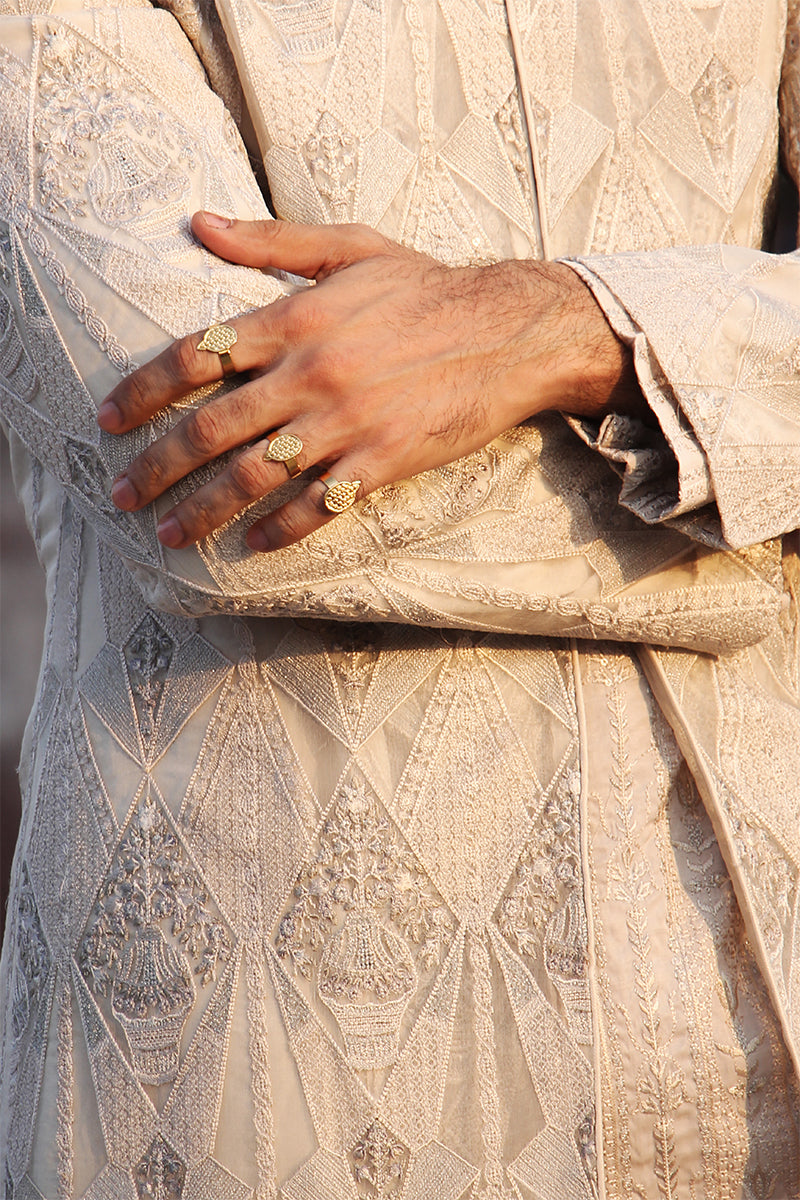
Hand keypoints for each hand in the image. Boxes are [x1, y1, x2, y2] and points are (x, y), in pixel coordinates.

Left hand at [98, 213, 639, 551]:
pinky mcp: (382, 461)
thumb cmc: (427, 286)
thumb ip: (270, 243)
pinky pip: (318, 504)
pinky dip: (281, 530)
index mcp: (296, 319)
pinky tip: (252, 545)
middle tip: (122, 495)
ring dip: (204, 510)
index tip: (108, 418)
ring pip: (255, 476)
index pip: (194, 356)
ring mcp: (347, 422)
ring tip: (171, 533)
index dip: (141, 389)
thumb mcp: (349, 247)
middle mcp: (311, 374)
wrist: (508, 330)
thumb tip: (198, 225)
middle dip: (157, 467)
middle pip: (210, 428)